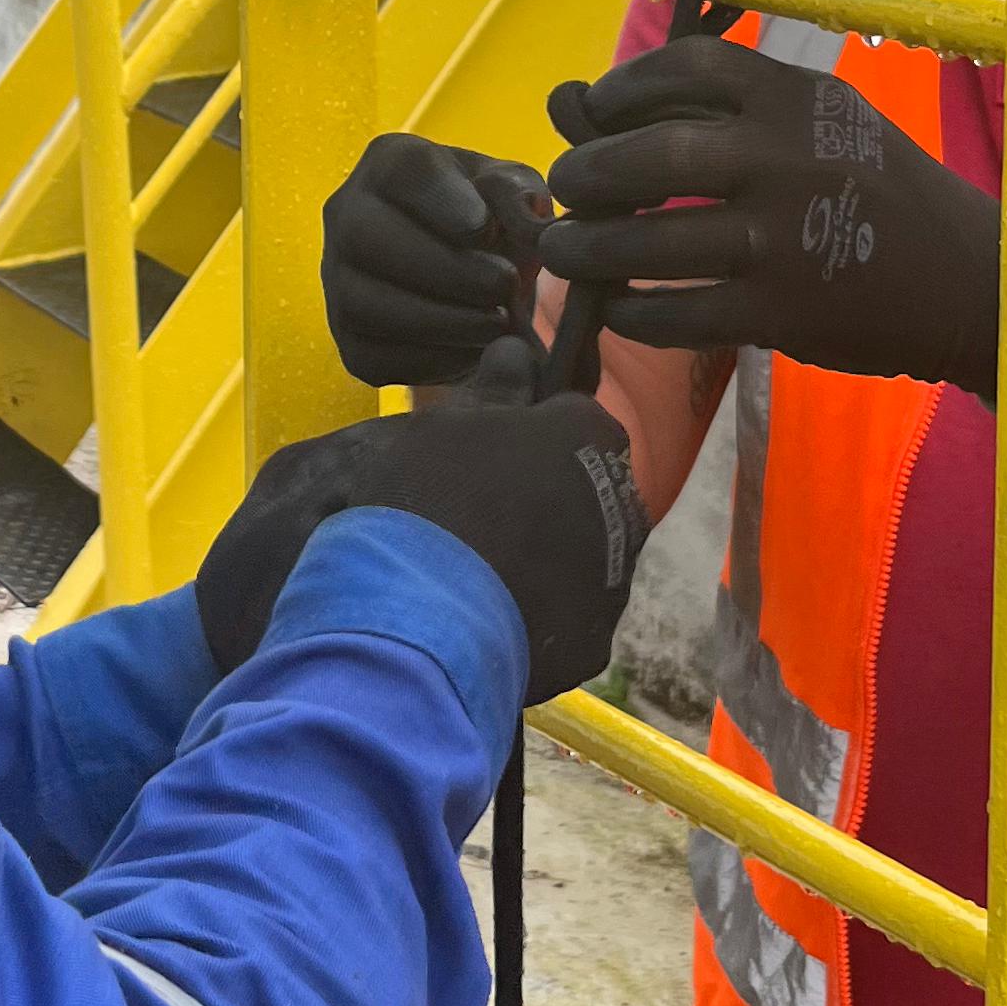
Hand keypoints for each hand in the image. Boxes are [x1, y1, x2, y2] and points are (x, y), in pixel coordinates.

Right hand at [194, 345, 647, 707]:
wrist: (389, 631)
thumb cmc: (391, 506)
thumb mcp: (413, 428)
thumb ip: (482, 394)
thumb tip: (518, 355)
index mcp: (579, 433)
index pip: (568, 419)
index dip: (521, 437)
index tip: (475, 455)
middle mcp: (617, 503)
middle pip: (576, 492)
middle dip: (535, 501)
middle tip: (460, 520)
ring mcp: (610, 581)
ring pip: (573, 560)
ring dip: (532, 565)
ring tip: (458, 584)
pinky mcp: (588, 650)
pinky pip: (557, 626)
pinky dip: (523, 625)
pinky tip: (471, 629)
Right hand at [318, 132, 553, 389]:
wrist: (477, 285)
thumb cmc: (495, 224)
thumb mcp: (516, 196)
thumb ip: (521, 196)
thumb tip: (528, 222)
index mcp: (390, 163)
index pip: (400, 170)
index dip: (443, 200)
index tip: (485, 229)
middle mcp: (348, 214)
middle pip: (366, 237)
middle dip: (445, 269)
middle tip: (504, 285)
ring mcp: (339, 281)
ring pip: (364, 304)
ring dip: (442, 320)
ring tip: (497, 321)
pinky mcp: (350, 342)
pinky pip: (375, 356)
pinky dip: (432, 359)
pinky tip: (474, 349)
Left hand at [542, 35, 999, 399]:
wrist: (969, 279)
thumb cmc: (881, 191)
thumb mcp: (823, 123)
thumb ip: (725, 109)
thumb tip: (580, 102)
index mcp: (796, 98)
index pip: (686, 65)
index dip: (622, 87)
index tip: (595, 112)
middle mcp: (786, 158)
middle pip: (650, 154)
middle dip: (587, 174)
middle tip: (566, 188)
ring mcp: (783, 238)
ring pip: (649, 244)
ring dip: (589, 250)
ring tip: (567, 252)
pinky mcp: (781, 311)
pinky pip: (679, 314)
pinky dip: (635, 314)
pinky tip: (621, 309)